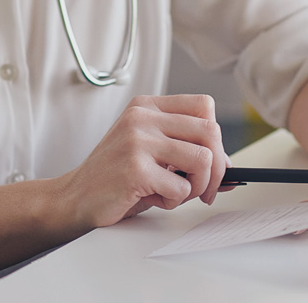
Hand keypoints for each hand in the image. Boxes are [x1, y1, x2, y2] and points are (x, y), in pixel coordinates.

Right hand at [55, 94, 229, 229]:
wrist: (75, 196)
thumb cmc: (115, 177)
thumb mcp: (151, 154)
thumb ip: (186, 154)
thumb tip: (232, 171)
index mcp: (146, 107)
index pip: (204, 105)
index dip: (216, 137)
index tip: (211, 161)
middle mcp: (141, 118)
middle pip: (211, 131)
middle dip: (218, 168)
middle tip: (205, 189)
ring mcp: (137, 141)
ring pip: (203, 160)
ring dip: (197, 187)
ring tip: (174, 193)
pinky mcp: (135, 168)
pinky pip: (182, 189)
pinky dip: (173, 202)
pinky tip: (152, 198)